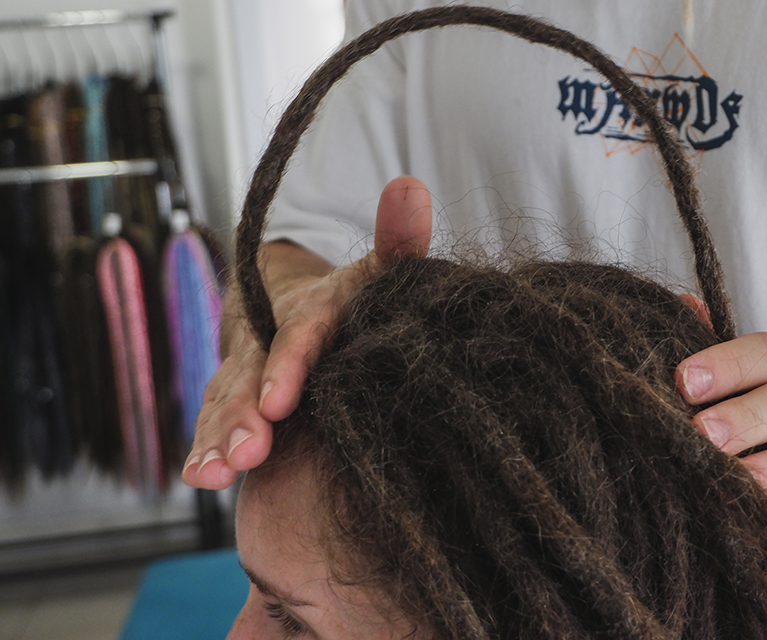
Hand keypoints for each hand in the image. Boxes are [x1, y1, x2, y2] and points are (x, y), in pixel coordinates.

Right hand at [182, 177, 432, 489]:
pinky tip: (198, 478)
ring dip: (215, 441)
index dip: (287, 368)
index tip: (279, 401)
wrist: (286, 299)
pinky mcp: (230, 404)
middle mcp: (264, 343)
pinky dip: (202, 454)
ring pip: (222, 407)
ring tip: (211, 475)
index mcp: (306, 313)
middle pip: (248, 379)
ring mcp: (241, 375)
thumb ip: (398, 240)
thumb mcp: (374, 271)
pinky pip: (211, 428)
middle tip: (246, 452)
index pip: (296, 338)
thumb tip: (413, 187)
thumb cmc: (346, 297)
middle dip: (243, 418)